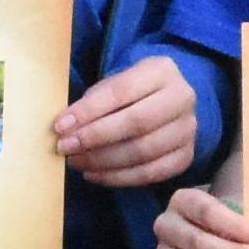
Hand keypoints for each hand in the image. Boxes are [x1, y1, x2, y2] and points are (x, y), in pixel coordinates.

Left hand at [52, 56, 198, 187]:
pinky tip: (94, 174)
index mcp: (162, 70)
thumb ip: (92, 102)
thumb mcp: (113, 84)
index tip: (60, 126)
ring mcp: (188, 130)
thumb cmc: (130, 92)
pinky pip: (151, 173)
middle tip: (65, 147)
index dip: (89, 111)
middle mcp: (182, 98)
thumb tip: (65, 128)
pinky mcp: (186, 156)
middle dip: (95, 138)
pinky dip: (119, 178)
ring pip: (144, 152)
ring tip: (76, 162)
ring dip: (103, 161)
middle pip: (137, 123)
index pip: (121, 91)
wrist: (165, 103)